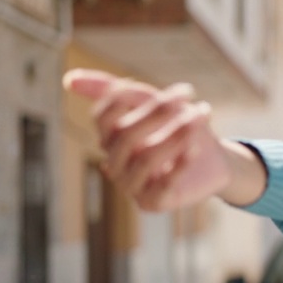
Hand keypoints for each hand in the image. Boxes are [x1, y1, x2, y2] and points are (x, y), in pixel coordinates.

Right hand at [63, 70, 232, 211]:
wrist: (214, 160)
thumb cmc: (178, 127)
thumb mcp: (152, 102)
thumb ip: (117, 89)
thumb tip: (68, 80)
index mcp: (109, 137)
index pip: (103, 116)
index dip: (132, 99)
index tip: (178, 91)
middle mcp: (114, 163)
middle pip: (125, 135)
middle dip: (159, 114)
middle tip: (189, 102)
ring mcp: (130, 185)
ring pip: (146, 159)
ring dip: (176, 135)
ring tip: (201, 117)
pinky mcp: (152, 203)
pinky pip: (163, 185)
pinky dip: (181, 164)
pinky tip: (196, 148)